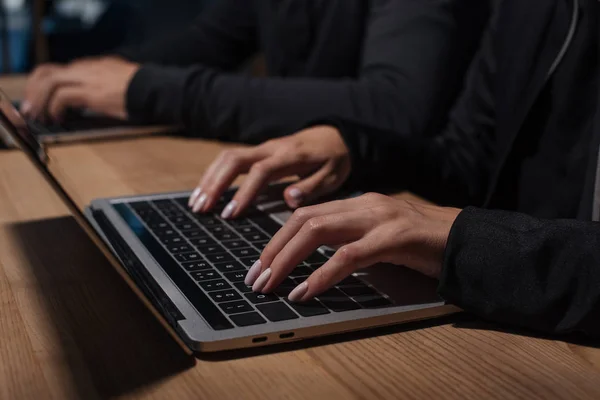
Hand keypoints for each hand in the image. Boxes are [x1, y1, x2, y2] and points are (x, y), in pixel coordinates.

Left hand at [21, 57, 139, 121]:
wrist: (156, 89)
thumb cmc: (145, 91)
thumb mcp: (121, 85)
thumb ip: (106, 87)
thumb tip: (97, 102)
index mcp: (94, 66)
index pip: (60, 70)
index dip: (46, 86)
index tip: (43, 102)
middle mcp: (86, 68)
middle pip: (47, 72)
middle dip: (35, 91)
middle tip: (34, 109)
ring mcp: (87, 78)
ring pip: (49, 81)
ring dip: (40, 99)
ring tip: (40, 115)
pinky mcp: (91, 92)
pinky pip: (61, 96)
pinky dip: (54, 108)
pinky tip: (57, 118)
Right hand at [188, 125, 350, 217]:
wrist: (336, 135)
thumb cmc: (334, 159)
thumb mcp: (332, 175)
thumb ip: (311, 187)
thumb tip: (288, 199)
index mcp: (290, 156)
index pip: (260, 172)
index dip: (243, 192)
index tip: (230, 214)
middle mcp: (271, 148)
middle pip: (235, 159)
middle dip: (215, 184)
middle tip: (201, 209)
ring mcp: (263, 148)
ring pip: (228, 157)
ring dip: (209, 179)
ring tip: (196, 204)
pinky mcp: (259, 151)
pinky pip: (231, 159)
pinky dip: (214, 174)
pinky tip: (206, 192)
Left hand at [244, 193, 460, 301]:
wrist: (466, 239)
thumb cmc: (420, 245)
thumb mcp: (377, 238)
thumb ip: (348, 241)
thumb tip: (310, 260)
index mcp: (356, 204)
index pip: (304, 215)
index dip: (276, 240)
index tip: (259, 266)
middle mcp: (363, 205)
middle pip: (303, 220)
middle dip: (273, 249)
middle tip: (256, 279)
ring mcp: (379, 218)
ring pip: (319, 231)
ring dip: (288, 259)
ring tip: (271, 285)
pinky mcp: (395, 238)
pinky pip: (349, 255)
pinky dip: (322, 274)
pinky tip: (305, 291)